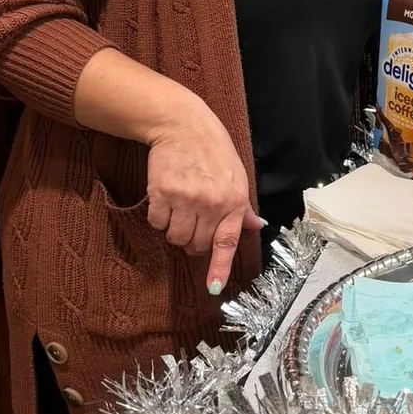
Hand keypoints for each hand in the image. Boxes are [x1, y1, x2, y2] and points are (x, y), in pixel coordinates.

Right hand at [145, 100, 263, 294]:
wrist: (183, 126)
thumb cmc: (213, 152)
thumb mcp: (237, 176)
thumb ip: (242, 207)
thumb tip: (255, 227)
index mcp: (233, 202)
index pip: (226, 243)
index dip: (218, 268)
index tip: (212, 288)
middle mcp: (210, 204)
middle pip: (196, 245)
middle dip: (193, 239)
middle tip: (193, 219)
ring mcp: (185, 199)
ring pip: (175, 237)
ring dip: (175, 229)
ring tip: (180, 206)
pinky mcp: (161, 193)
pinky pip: (156, 223)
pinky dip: (158, 217)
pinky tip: (165, 198)